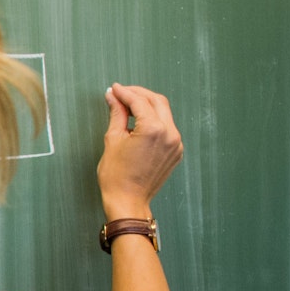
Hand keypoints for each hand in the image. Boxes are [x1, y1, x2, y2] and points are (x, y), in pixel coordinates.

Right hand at [98, 83, 183, 219]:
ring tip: (128, 106)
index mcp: (153, 129)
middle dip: (138, 94)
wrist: (128, 201)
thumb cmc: (116, 176)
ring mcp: (176, 143)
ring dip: (147, 106)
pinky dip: (154, 120)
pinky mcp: (176, 151)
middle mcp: (170, 134)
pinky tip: (139, 122)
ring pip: (164, 113)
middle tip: (121, 93)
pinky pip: (167, 128)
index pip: (139, 101)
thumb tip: (113, 97)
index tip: (114, 89)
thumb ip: (117, 114)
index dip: (124, 92)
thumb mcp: (113, 140)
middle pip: (157, 101)